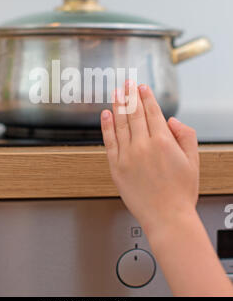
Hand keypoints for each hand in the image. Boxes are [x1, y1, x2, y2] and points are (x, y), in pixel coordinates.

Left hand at [101, 81, 199, 236]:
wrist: (167, 217)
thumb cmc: (181, 192)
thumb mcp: (193, 161)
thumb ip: (185, 136)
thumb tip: (171, 120)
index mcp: (163, 142)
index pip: (152, 112)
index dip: (146, 97)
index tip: (142, 87)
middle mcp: (143, 146)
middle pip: (135, 114)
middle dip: (131, 95)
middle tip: (127, 82)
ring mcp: (128, 156)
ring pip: (121, 124)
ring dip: (118, 105)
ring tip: (116, 92)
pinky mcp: (116, 167)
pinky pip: (109, 142)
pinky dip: (107, 126)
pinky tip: (106, 114)